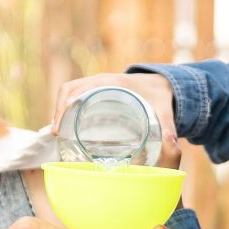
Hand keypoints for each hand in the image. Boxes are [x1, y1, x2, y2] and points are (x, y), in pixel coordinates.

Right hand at [51, 72, 175, 146]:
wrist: (163, 83)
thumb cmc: (160, 96)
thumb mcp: (164, 111)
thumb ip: (169, 128)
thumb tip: (171, 148)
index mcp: (112, 82)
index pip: (80, 88)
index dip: (67, 104)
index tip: (61, 125)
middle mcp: (101, 81)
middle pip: (70, 90)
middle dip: (59, 109)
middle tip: (58, 133)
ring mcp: (97, 84)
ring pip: (69, 92)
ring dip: (60, 108)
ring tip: (58, 132)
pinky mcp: (96, 91)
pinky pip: (75, 95)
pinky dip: (66, 107)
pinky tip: (65, 126)